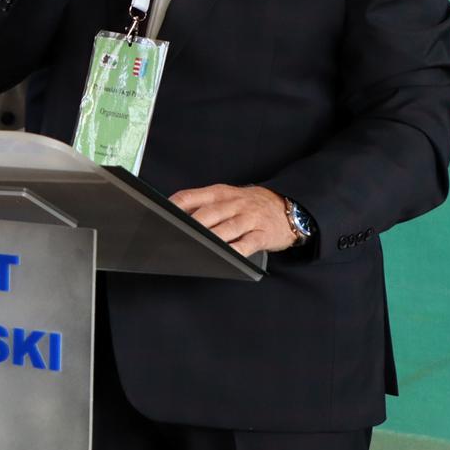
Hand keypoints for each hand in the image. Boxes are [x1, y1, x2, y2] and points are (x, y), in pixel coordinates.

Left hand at [171, 184, 296, 256]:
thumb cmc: (249, 205)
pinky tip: (228, 256)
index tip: (160, 216)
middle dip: (192, 224)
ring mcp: (249, 219)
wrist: (288, 207)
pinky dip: (238, 250)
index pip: (191, 196)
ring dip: (212, 238)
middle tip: (176, 235)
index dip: (175, 206)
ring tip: (197, 246)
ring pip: (228, 228)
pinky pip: (249, 243)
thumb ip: (202, 203)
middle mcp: (234, 204)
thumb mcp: (226, 196)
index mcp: (220, 193)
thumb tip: (173, 214)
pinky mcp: (263, 234)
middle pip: (209, 213)